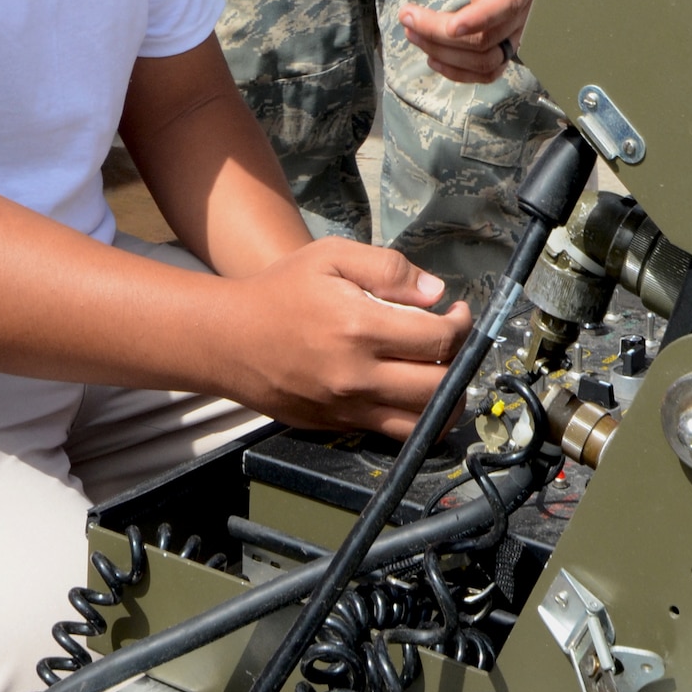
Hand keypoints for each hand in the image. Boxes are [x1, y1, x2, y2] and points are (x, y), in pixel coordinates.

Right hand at [221, 238, 471, 437]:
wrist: (229, 338)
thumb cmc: (281, 290)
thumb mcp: (330, 257)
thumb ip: (387, 267)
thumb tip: (435, 293)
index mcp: (360, 327)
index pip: (439, 339)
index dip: (461, 326)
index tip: (457, 313)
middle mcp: (358, 376)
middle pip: (441, 388)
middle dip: (462, 365)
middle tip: (454, 345)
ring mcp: (348, 408)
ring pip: (424, 424)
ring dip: (447, 403)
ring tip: (444, 376)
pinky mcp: (338, 427)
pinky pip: (392, 434)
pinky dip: (415, 418)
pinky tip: (410, 391)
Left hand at [398, 0, 547, 82]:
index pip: (508, 2)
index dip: (481, 18)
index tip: (450, 26)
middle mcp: (529, 8)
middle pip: (487, 37)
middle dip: (440, 33)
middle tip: (405, 15)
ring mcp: (519, 30)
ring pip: (486, 61)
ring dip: (444, 54)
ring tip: (410, 31)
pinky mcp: (506, 43)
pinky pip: (488, 71)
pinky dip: (459, 72)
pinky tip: (432, 57)